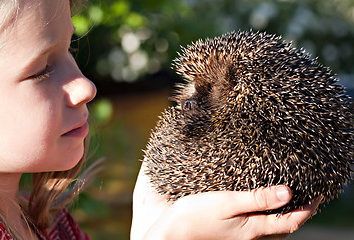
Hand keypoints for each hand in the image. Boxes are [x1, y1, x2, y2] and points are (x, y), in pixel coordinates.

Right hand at [131, 162, 320, 239]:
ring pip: (273, 228)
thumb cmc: (195, 218)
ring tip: (291, 196)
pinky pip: (259, 225)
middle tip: (310, 193)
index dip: (308, 208)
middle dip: (301, 211)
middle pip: (285, 227)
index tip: (320, 193)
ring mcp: (241, 237)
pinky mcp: (231, 233)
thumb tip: (288, 193)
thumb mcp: (226, 204)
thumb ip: (257, 200)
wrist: (171, 234)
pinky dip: (269, 214)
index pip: (291, 221)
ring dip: (286, 214)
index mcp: (253, 230)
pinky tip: (262, 203)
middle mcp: (251, 237)